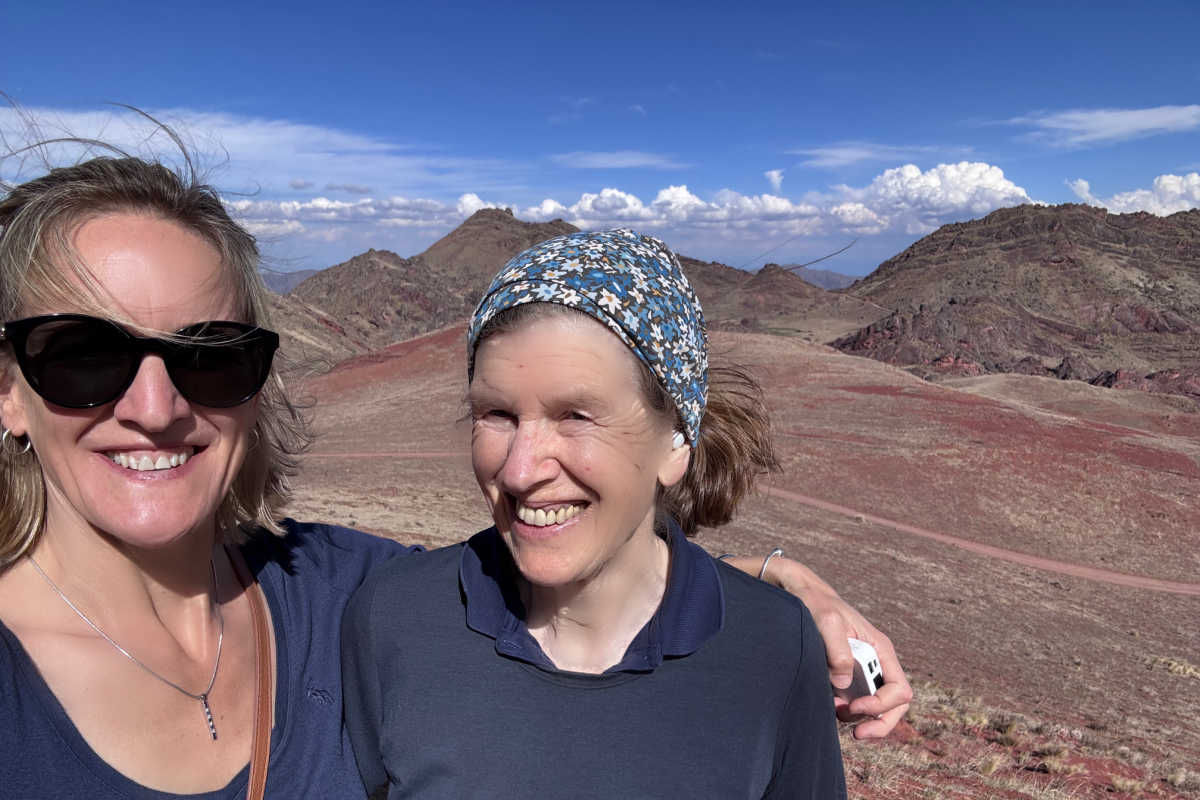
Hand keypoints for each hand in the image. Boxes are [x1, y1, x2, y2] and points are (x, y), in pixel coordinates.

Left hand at [735, 554, 912, 738]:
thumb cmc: (815, 603)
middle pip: (895, 706)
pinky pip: (857, 703)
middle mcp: (876, 662)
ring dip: (858, 719)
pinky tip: (829, 705)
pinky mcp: (847, 676)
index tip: (855, 707)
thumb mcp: (826, 621)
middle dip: (879, 724)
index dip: (881, 706)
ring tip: (833, 710)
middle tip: (856, 734)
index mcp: (880, 649)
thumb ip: (838, 650)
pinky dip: (846, 712)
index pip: (899, 690)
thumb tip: (844, 684)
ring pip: (875, 709)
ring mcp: (863, 671)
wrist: (800, 596)